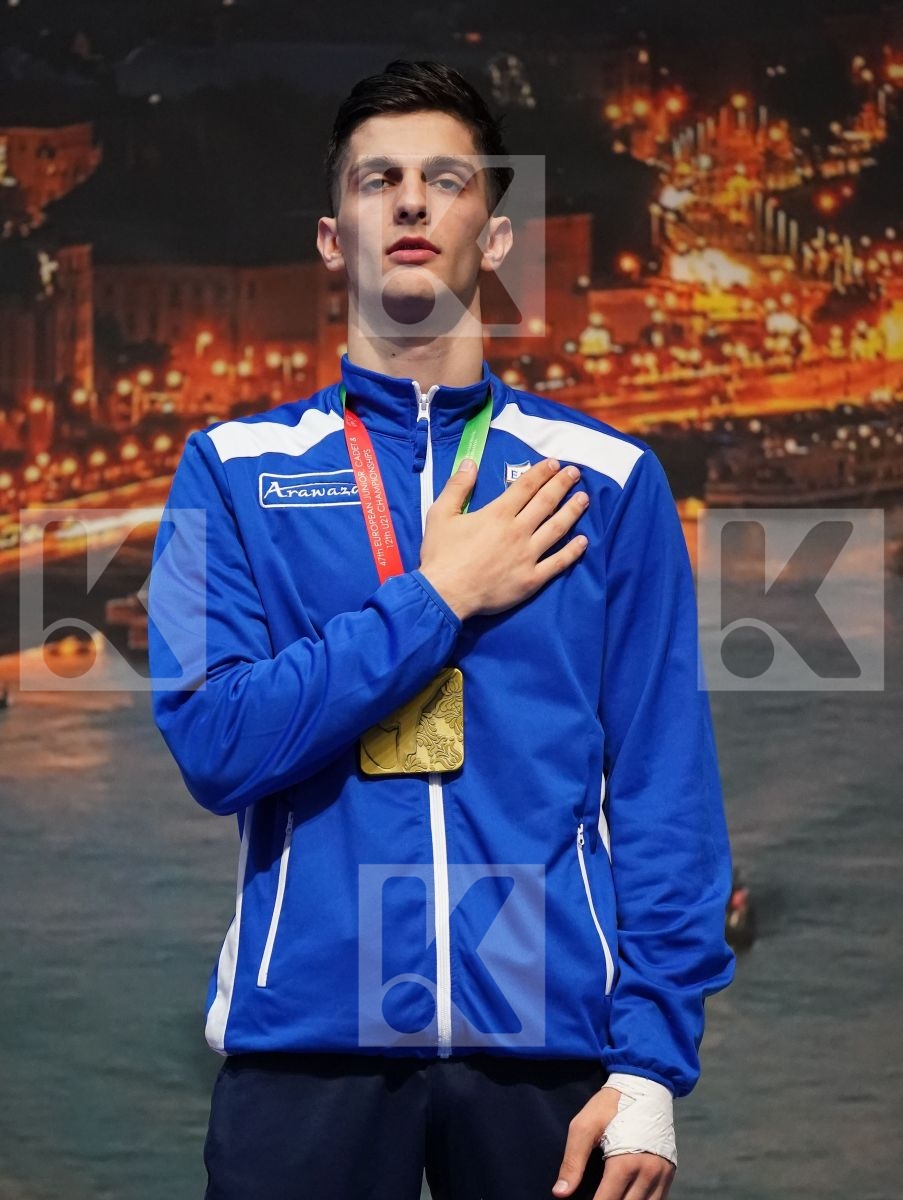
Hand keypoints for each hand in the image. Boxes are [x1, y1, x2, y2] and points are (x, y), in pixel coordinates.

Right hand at [418, 457, 588, 619]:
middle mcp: (518, 530)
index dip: (541, 472)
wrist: (445, 594)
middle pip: (546, 502)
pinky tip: (583, 541)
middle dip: (562, 484)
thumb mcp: (440, 514)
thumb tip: (470, 462)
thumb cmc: (441, 554)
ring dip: (572, 511)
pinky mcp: (532, 579)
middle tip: (575, 473)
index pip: (526, 486)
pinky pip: (558, 562)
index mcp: (498, 514)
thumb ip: (457, 486)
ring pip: (557, 528)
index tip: (554, 463)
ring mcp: (528, 555)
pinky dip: (573, 551)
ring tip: (584, 499)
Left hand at [552, 1088, 675, 1199]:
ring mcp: (662, 1175)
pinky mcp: (669, 1174)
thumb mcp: (584, 1126)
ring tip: (611, 1197)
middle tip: (596, 1198)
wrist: (645, 1085)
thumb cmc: (610, 1106)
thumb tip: (560, 1194)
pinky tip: (627, 1197)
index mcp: (625, 1162)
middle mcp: (648, 1173)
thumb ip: (573, 1161)